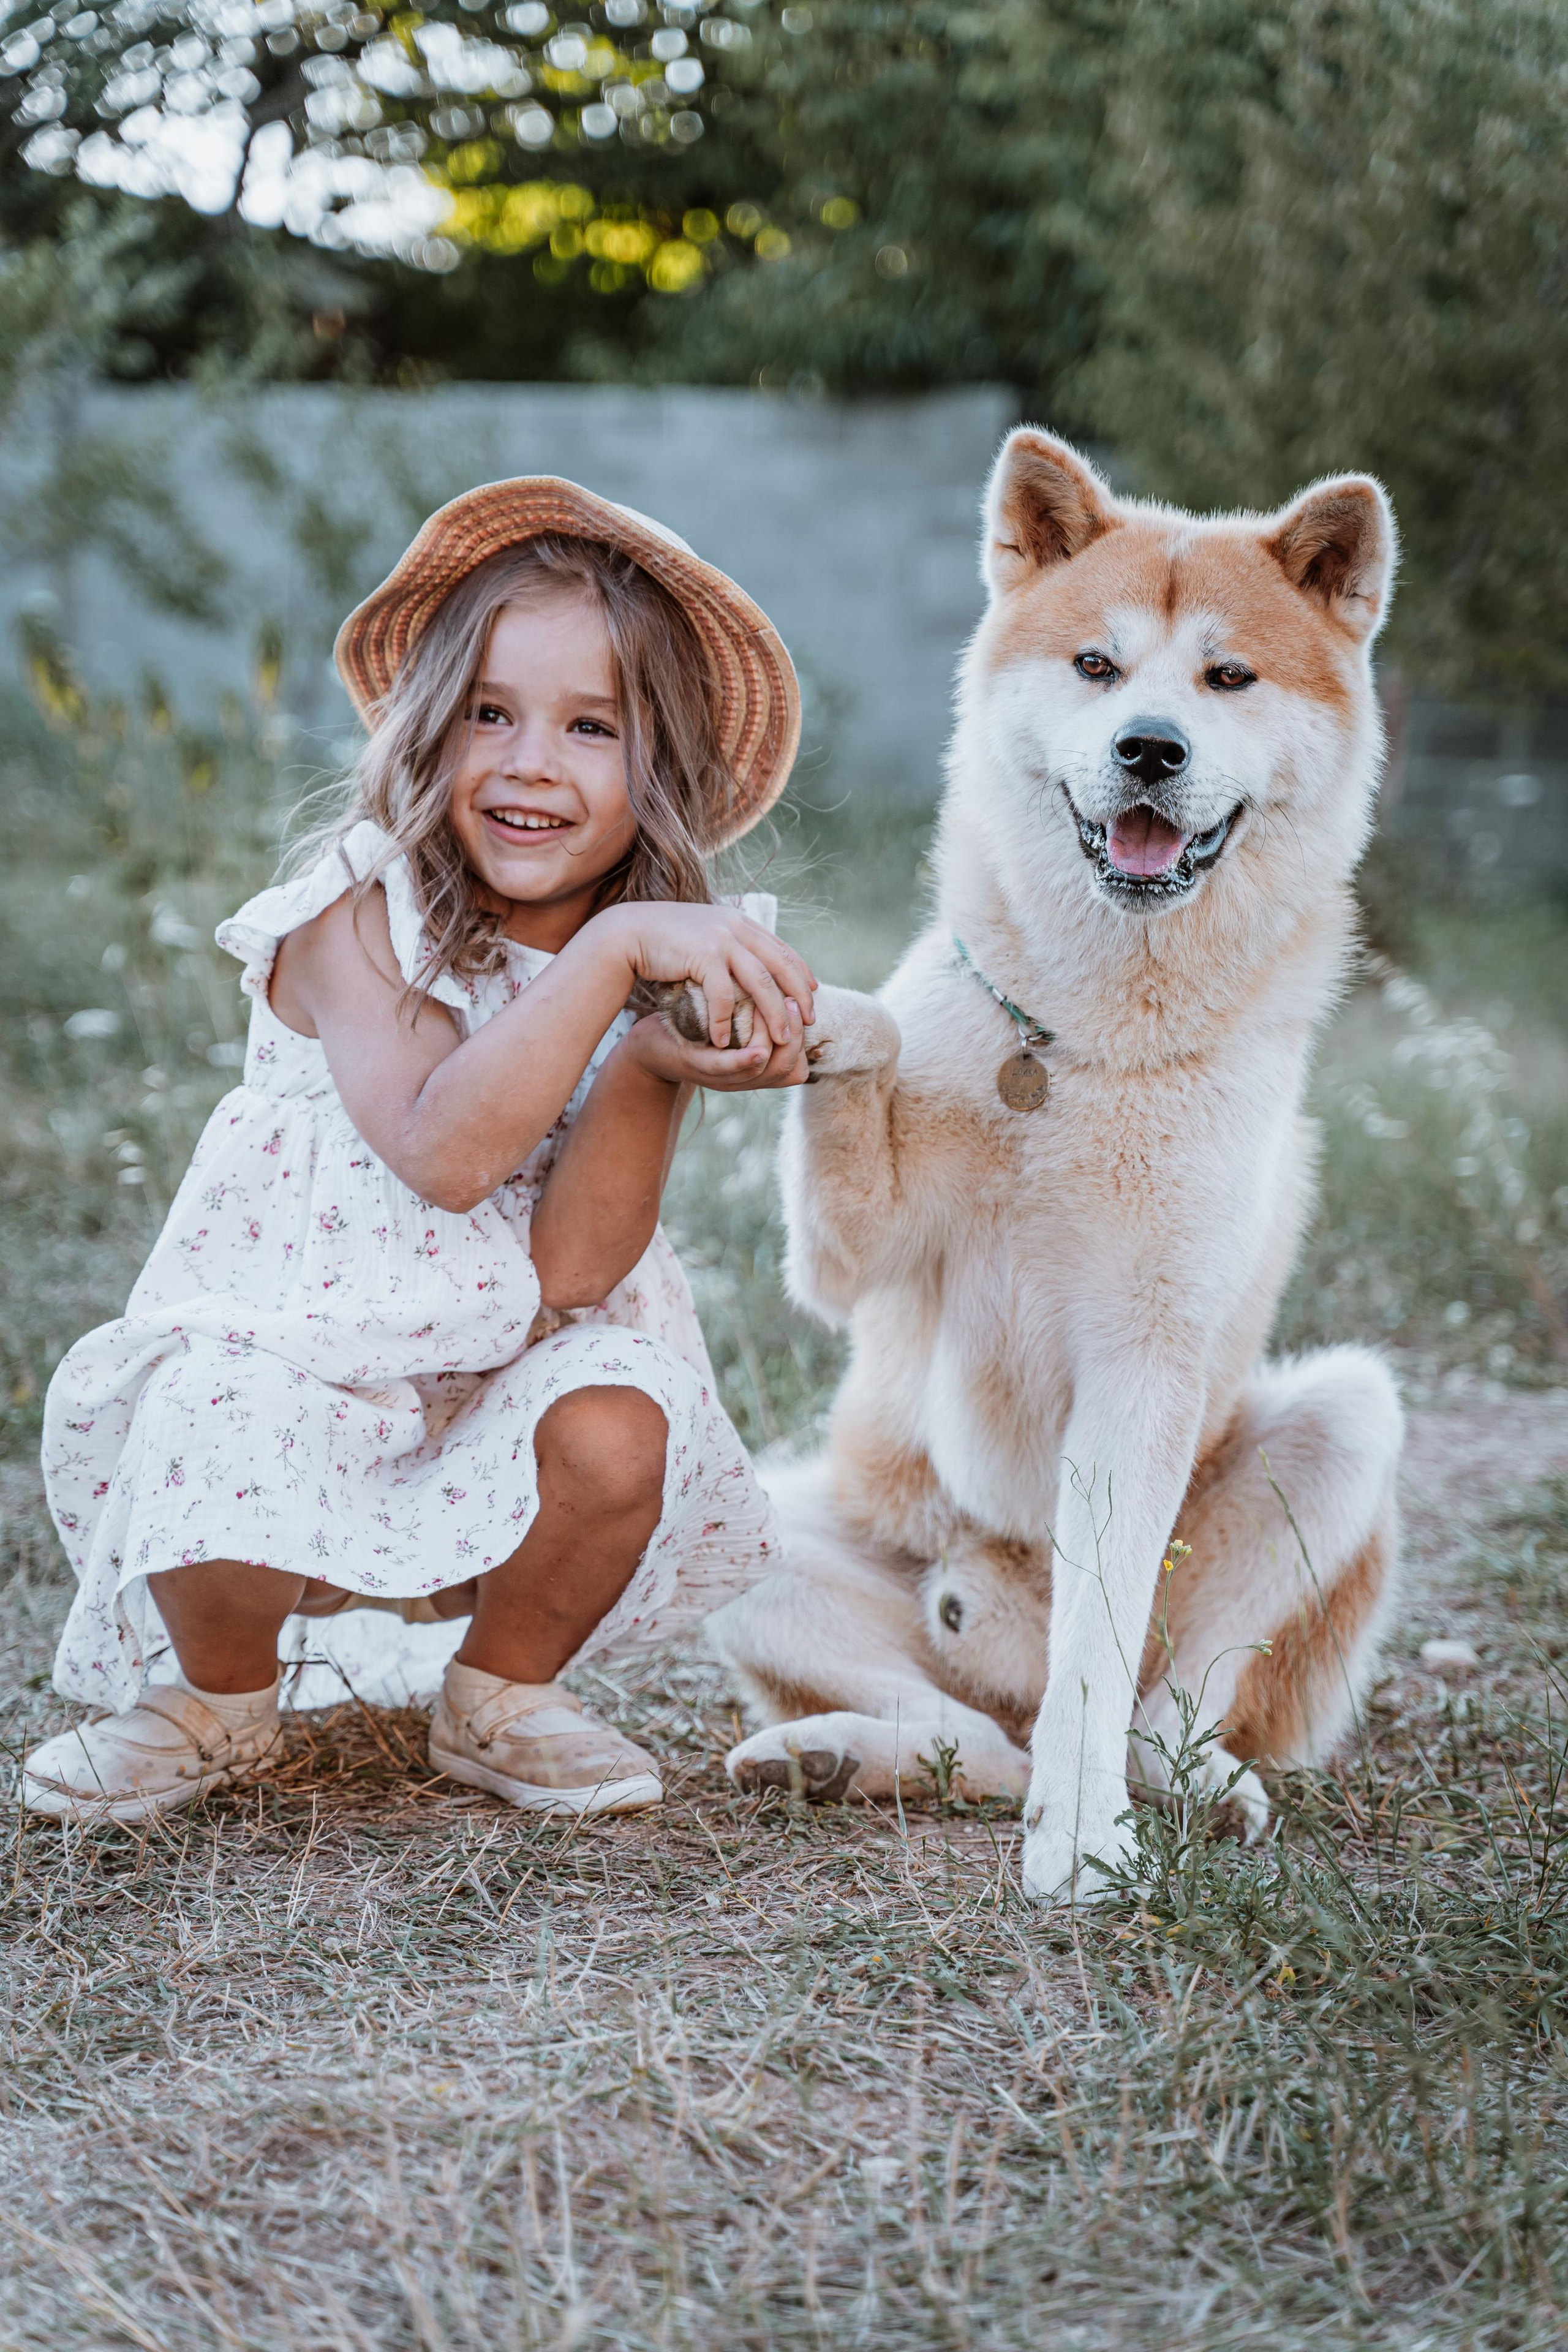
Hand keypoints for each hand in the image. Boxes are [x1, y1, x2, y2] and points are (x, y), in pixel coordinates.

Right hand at [598, 902, 815, 1048]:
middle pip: (780, 966)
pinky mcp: (702, 955)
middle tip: (807, 1024)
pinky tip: (723, 1042)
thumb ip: (730, 944)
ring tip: (780, 1041)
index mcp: (741, 924)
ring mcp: (721, 940)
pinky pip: (722, 995)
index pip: (782, 949)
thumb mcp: (706, 934)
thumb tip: (749, 962)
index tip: (812, 995)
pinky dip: (725, 1021)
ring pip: (760, 982)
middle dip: (798, 997)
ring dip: (773, 1014)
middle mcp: (737, 929)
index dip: (800, 973)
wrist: (629, 931)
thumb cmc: (666, 940)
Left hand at [622, 1002, 811, 1092]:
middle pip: (788, 1069)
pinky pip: (727, 1069)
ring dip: (777, 1041)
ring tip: (780, 1007)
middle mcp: (741, 1077)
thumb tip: (790, 988)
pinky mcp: (695, 1066)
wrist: (648, 1044)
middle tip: (793, 1002)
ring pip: (765, 1070)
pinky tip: (758, 1051)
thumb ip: (758, 1014)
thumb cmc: (693, 1030)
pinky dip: (745, 1062)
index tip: (802, 1005)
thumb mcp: (733, 1023)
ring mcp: (720, 1075)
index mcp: (753, 1068)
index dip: (805, 1038)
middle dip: (796, 1036)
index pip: (797, 1065)